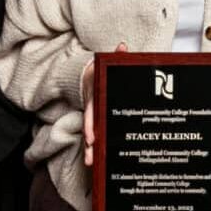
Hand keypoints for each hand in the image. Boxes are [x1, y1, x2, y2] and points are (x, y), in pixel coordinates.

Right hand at [81, 42, 127, 166]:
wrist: (88, 74)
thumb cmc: (100, 71)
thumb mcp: (107, 64)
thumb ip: (116, 56)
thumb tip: (122, 46)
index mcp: (94, 95)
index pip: (91, 111)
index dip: (91, 125)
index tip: (91, 137)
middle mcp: (91, 107)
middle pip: (89, 127)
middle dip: (88, 143)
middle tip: (90, 157)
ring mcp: (93, 115)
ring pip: (90, 134)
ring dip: (90, 149)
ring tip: (91, 164)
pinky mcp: (96, 120)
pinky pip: (95, 135)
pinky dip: (95, 147)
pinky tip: (97, 160)